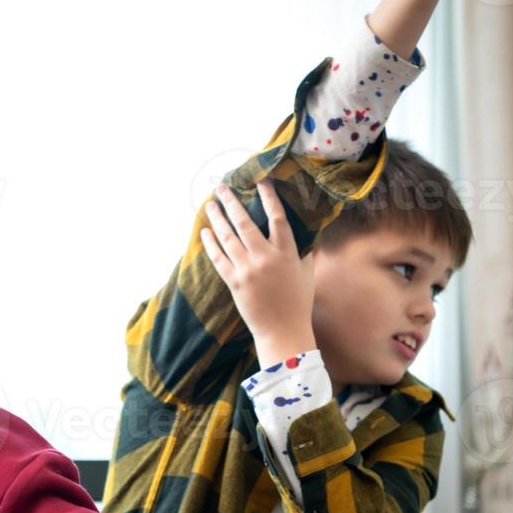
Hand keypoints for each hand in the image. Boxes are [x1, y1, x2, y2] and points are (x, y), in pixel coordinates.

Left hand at [200, 180, 316, 365]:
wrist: (283, 331)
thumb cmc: (298, 302)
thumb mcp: (307, 273)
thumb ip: (305, 251)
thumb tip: (306, 232)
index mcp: (287, 253)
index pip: (277, 217)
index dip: (268, 197)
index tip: (261, 181)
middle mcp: (265, 257)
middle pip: (245, 222)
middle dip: (231, 202)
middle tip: (221, 186)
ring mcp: (247, 270)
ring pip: (228, 237)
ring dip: (217, 218)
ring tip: (210, 204)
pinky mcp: (234, 282)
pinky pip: (218, 258)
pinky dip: (210, 243)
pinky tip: (205, 231)